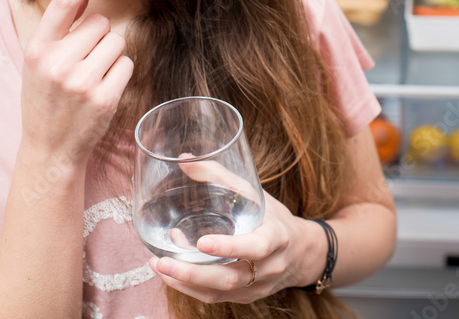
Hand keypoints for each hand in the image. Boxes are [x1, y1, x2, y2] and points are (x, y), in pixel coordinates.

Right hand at [20, 0, 133, 164]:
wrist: (48, 150)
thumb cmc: (46, 100)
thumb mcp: (39, 62)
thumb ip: (59, 31)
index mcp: (37, 49)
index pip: (63, 1)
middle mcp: (57, 62)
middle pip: (99, 23)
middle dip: (97, 38)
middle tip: (82, 65)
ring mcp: (81, 80)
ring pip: (116, 41)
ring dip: (110, 56)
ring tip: (90, 79)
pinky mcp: (104, 97)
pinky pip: (126, 64)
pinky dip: (119, 74)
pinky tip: (101, 91)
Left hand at [148, 191, 323, 303]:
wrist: (299, 252)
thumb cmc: (274, 218)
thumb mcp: (256, 193)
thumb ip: (221, 176)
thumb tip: (184, 160)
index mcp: (277, 238)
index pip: (257, 247)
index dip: (230, 247)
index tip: (202, 242)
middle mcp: (269, 267)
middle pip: (231, 278)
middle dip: (194, 274)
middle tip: (162, 262)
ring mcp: (257, 286)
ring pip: (219, 293)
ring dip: (185, 283)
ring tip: (158, 266)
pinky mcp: (245, 297)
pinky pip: (215, 298)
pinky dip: (190, 288)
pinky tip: (170, 274)